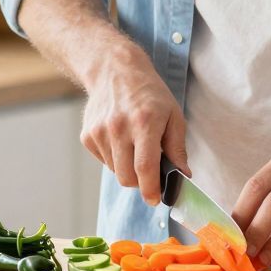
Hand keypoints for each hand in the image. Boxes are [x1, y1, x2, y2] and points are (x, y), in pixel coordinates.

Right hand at [79, 47, 187, 206]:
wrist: (115, 70)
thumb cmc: (150, 93)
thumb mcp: (174, 115)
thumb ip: (178, 148)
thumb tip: (183, 175)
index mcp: (144, 123)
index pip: (145, 168)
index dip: (151, 190)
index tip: (156, 200)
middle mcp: (119, 128)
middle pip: (127, 177)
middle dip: (141, 183)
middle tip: (150, 171)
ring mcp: (99, 132)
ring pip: (114, 171)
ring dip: (127, 167)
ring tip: (135, 145)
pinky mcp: (87, 135)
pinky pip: (103, 161)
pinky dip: (114, 158)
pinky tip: (120, 138)